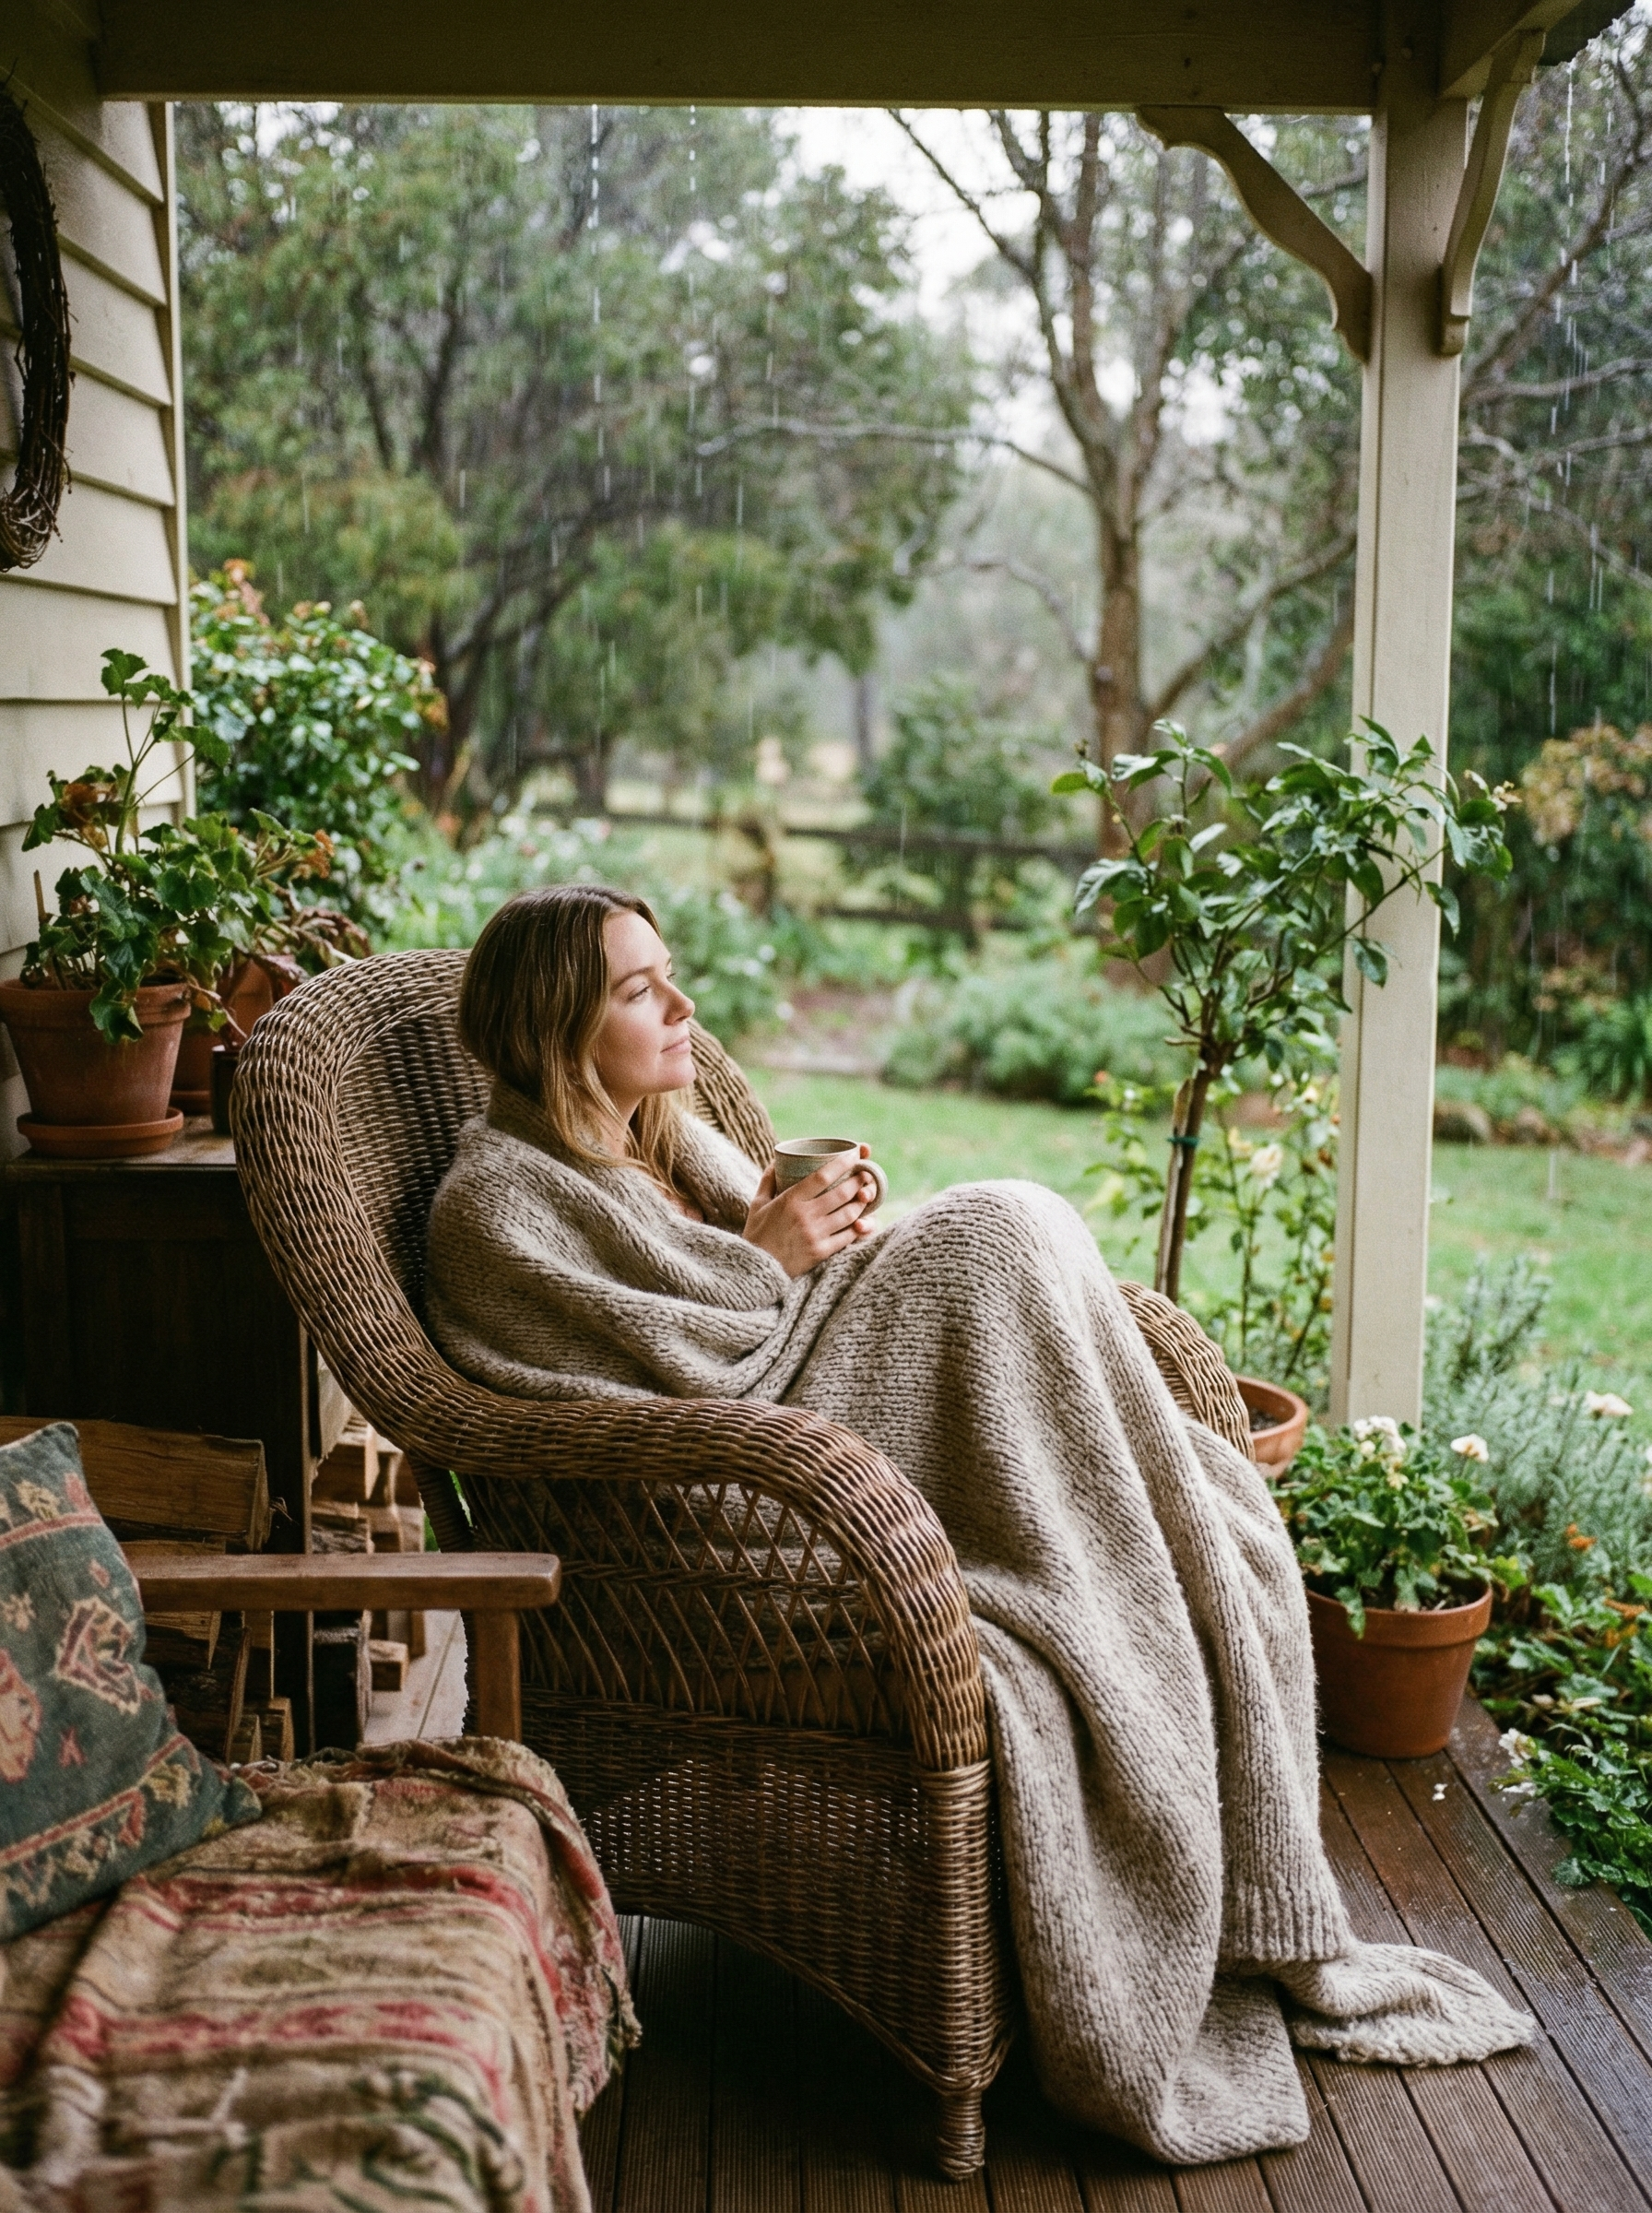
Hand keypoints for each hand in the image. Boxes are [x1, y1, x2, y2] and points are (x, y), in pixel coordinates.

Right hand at [741, 1145, 879, 1277]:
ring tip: (866, 1194)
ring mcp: (815, 1234)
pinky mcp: (821, 1252)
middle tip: (865, 1174)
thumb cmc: (756, 1235)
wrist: (756, 1269)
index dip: (842, 1163)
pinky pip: (848, 1236)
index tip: (854, 1155)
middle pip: (842, 1193)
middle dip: (858, 1181)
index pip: (822, 1176)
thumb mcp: (757, 1204)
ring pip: (849, 1213)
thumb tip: (777, 1161)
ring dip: (861, 1202)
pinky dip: (859, 1226)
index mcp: (790, 1200)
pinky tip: (864, 1219)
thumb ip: (768, 1181)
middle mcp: (805, 1215)